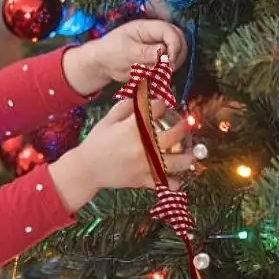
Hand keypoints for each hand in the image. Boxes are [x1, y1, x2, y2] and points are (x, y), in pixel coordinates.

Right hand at [49, 99, 192, 210]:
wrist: (87, 169)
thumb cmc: (97, 142)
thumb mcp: (108, 119)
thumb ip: (126, 106)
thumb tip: (143, 94)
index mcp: (133, 128)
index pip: (157, 110)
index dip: (162, 105)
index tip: (164, 105)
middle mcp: (143, 146)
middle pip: (174, 135)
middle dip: (185, 126)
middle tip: (188, 123)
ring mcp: (145, 164)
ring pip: (175, 162)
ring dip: (187, 157)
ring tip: (191, 153)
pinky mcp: (143, 180)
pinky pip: (164, 184)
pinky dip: (173, 183)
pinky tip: (177, 179)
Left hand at [62, 19, 187, 94]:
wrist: (103, 64)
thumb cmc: (110, 51)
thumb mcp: (125, 51)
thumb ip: (145, 51)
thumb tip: (163, 51)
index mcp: (148, 27)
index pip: (170, 31)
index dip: (174, 45)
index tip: (170, 61)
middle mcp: (156, 36)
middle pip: (180, 40)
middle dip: (177, 55)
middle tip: (167, 69)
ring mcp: (158, 48)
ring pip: (177, 55)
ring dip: (171, 65)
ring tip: (155, 73)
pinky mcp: (157, 60)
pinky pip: (169, 66)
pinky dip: (165, 73)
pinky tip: (153, 76)